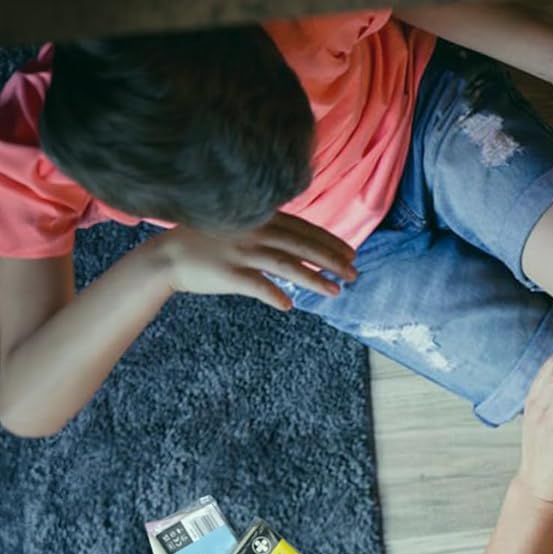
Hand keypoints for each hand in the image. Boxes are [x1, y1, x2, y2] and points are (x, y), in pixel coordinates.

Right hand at [156, 212, 356, 310]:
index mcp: (257, 218)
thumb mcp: (240, 227)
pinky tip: (289, 306)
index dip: (329, 242)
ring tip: (335, 291)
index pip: (302, 228)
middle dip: (331, 260)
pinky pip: (257, 285)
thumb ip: (269, 231)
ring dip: (313, 279)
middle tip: (354, 275)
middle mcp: (252, 232)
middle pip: (301, 245)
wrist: (168, 256)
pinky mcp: (228, 273)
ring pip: (285, 264)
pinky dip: (274, 295)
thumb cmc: (210, 244)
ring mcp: (240, 252)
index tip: (351, 254)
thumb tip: (302, 244)